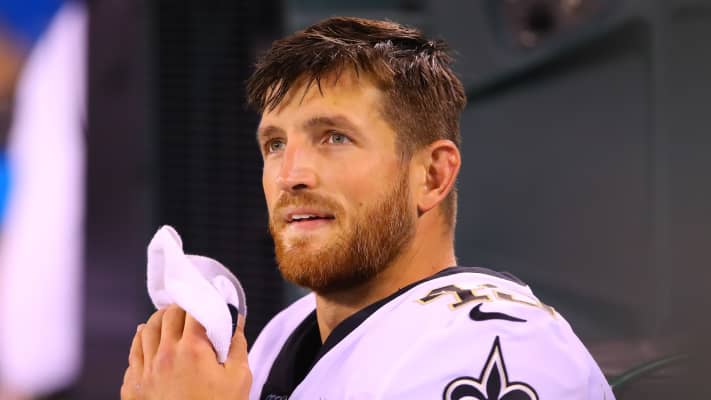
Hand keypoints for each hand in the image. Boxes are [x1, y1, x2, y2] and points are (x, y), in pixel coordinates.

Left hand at [120, 305, 251, 399]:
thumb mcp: (239, 378)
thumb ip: (237, 345)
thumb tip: (236, 323)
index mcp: (192, 349)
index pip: (192, 310)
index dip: (200, 303)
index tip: (207, 303)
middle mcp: (164, 355)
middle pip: (166, 316)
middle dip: (180, 309)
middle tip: (190, 311)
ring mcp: (145, 371)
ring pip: (145, 330)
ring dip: (158, 320)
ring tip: (167, 319)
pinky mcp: (134, 388)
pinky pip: (132, 354)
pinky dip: (140, 342)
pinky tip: (147, 341)